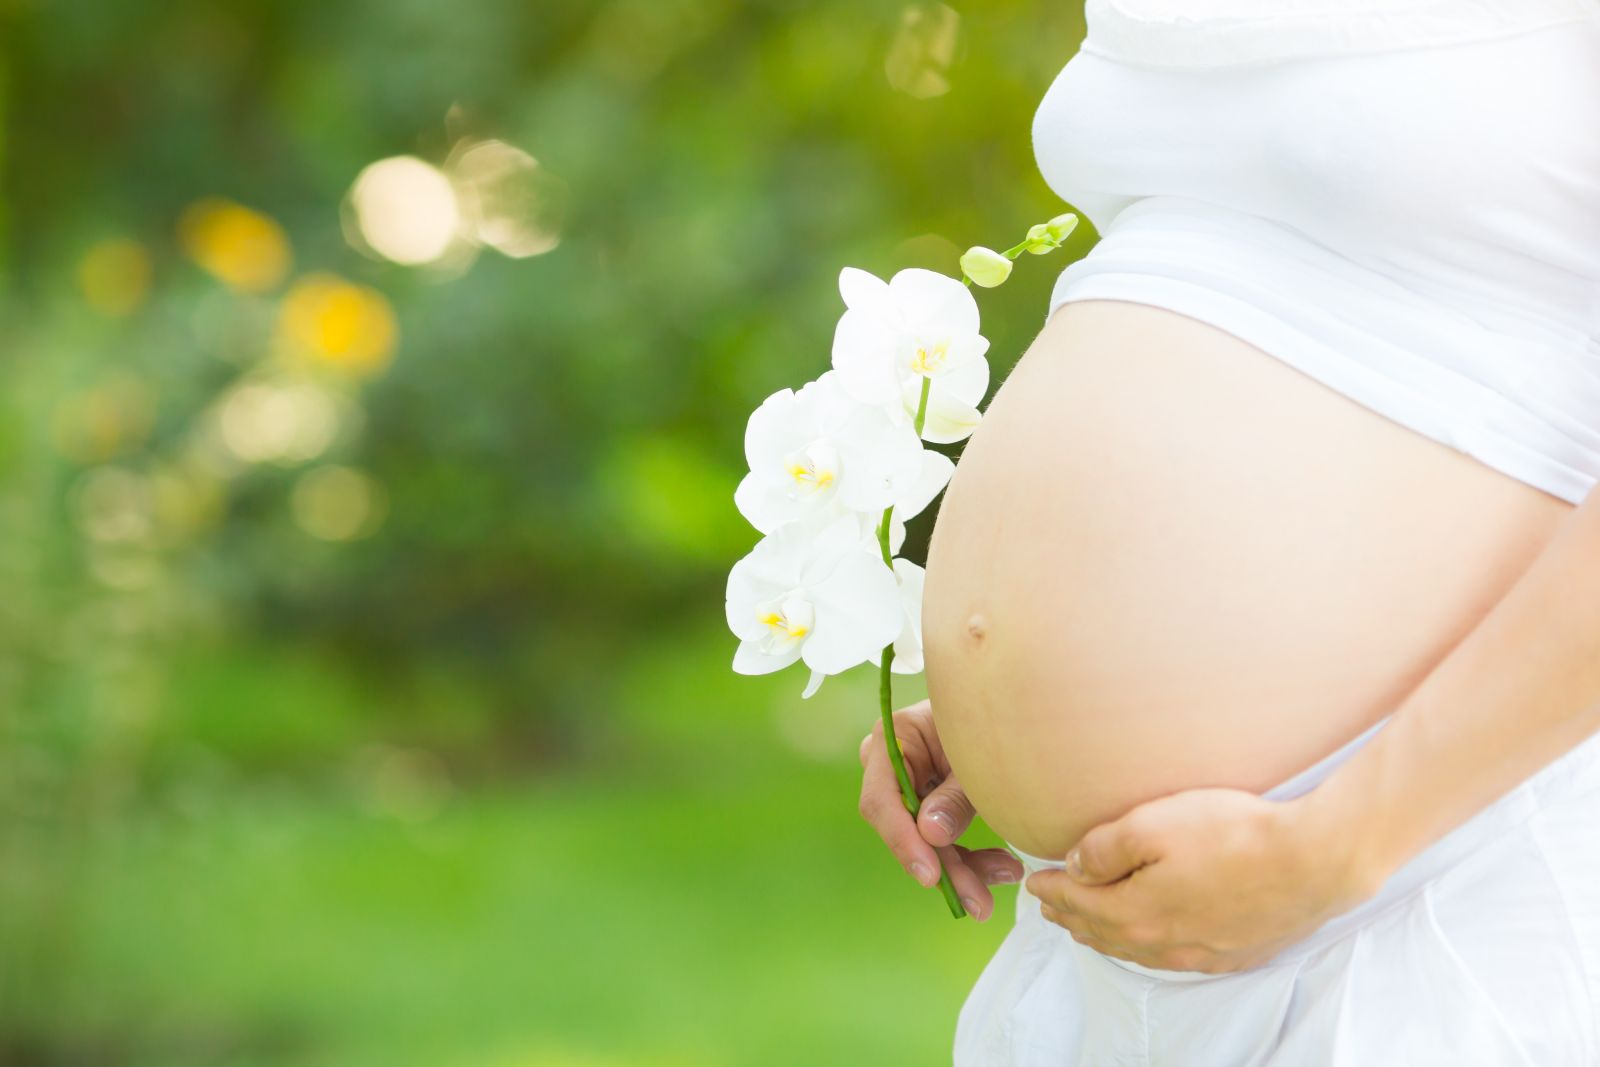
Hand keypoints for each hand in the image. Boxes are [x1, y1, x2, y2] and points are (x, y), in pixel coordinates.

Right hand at [858, 698, 1023, 920]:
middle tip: (978, 902)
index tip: (932, 876)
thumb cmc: (992, 717)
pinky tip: (1004, 867)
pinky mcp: (929, 801)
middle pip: (904, 827)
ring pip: (926, 840)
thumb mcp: (975, 758)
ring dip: (964, 867)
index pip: (882, 799)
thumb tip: (930, 833)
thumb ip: (954, 796)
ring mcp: (909, 784)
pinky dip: (972, 856)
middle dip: (945, 866)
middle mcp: (891, 763)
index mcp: (894, 736)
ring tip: (1006, 876)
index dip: (903, 841)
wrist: (1011, 702)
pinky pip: (942, 838)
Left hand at [1025, 787, 1378, 972]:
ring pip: (1136, 950)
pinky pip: (1172, 957)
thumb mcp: (1153, 823)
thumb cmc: (1234, 834)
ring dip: (1104, 936)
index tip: (1034, 881)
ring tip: (1086, 924)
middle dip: (1071, 917)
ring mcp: (1200, 952)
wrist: (1314, 861)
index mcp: (1137, 912)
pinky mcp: (1233, 952)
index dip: (1052, 890)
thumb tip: (1075, 866)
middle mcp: (1164, 942)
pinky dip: (1146, 948)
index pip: (1079, 902)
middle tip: (1050, 906)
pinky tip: (1149, 940)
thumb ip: (1105, 848)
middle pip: (1103, 932)